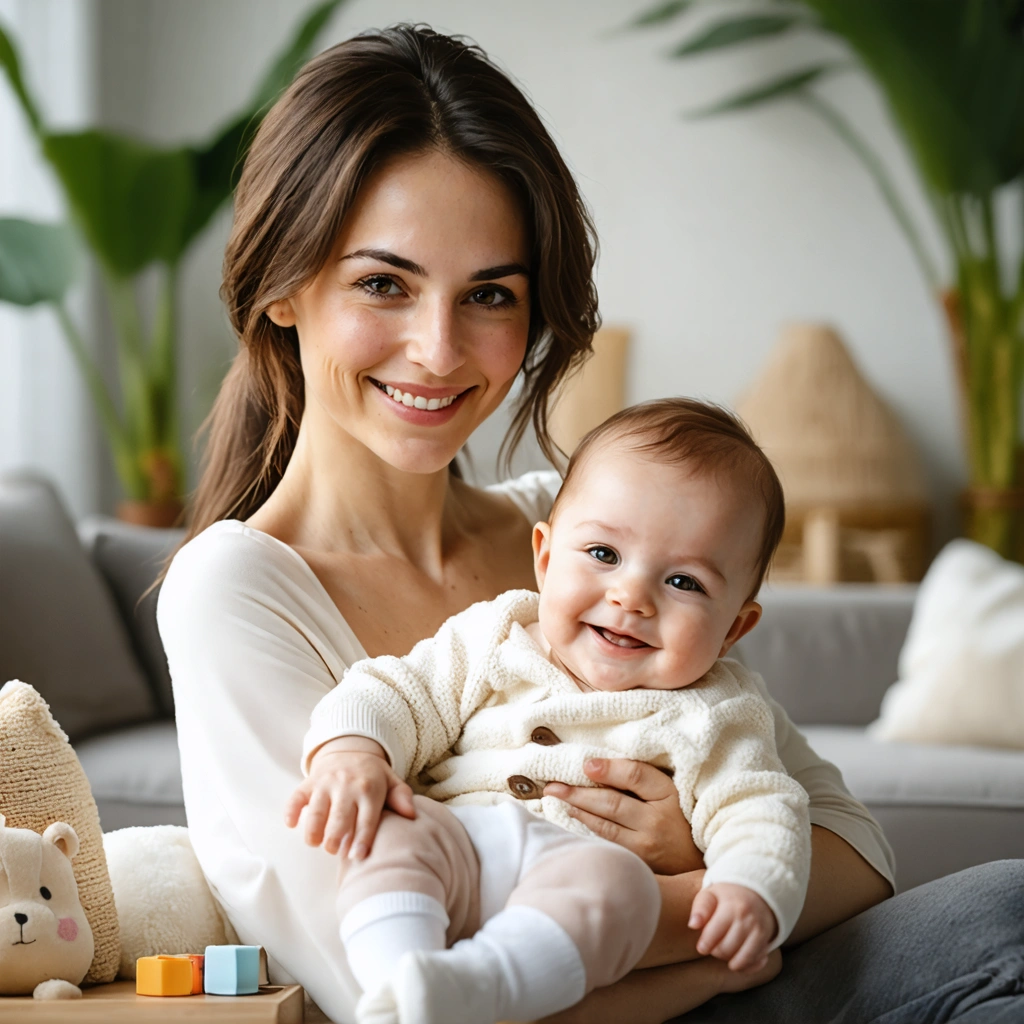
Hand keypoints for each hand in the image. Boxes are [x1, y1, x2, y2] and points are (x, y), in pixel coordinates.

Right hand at [284, 736, 414, 859]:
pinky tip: (291, 824)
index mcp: (370, 789)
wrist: (348, 748)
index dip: (362, 840)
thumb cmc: (372, 775)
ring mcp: (325, 783)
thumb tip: (411, 815)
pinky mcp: (308, 782)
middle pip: (339, 818)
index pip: (366, 819)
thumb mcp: (391, 781)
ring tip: (315, 843)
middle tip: (335, 852)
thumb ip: (401, 797)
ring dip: (313, 830)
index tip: (358, 857)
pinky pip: (296, 797)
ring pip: (316, 811)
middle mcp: (346, 786)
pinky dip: (291, 811)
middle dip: (335, 839)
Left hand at [543, 757, 703, 874]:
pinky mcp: (639, 862)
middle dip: (578, 791)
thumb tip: (599, 764)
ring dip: (577, 808)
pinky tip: (575, 816)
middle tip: (552, 784)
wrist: (699, 863)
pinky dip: (588, 827)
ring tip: (557, 797)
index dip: (608, 768)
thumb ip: (642, 778)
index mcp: (669, 794)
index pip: (635, 775)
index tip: (585, 764)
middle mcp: (658, 820)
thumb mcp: (670, 792)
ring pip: (604, 823)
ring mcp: (647, 844)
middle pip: (612, 801)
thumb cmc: (680, 818)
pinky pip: (607, 841)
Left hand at [688, 882, 775, 971]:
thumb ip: (700, 908)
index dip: (705, 944)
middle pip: (725, 949)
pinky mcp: (766, 941)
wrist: (757, 892)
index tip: (702, 947)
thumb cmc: (728, 896)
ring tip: (725, 950)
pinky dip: (745, 966)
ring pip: (740, 960)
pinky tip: (738, 958)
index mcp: (730, 906)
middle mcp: (746, 919)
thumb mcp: (710, 894)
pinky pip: (754, 963)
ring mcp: (758, 931)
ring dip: (730, 960)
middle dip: (716, 952)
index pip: (713, 933)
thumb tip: (692, 925)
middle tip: (714, 945)